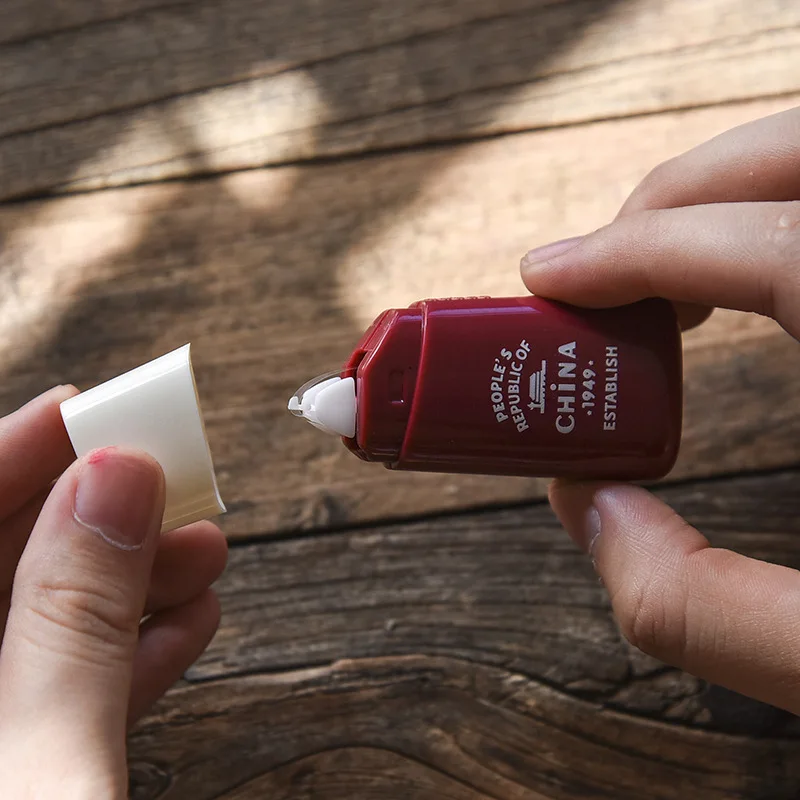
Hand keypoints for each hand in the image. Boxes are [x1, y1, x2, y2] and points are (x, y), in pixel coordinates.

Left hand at [0, 386, 227, 796]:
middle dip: (97, 515)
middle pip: (2, 564)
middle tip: (170, 476)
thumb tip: (119, 478)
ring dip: (133, 580)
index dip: (12, 453)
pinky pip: (68, 690)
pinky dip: (134, 650)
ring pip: (43, 624)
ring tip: (205, 551)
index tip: (88, 409)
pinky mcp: (25, 770)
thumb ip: (75, 623)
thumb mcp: (44, 772)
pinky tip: (190, 621)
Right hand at [520, 106, 799, 713]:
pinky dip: (782, 218)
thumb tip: (592, 505)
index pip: (776, 247)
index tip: (550, 275)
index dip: (638, 249)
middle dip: (680, 193)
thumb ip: (702, 605)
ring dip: (733, 193)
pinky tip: (752, 280)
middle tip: (602, 265)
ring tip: (665, 268)